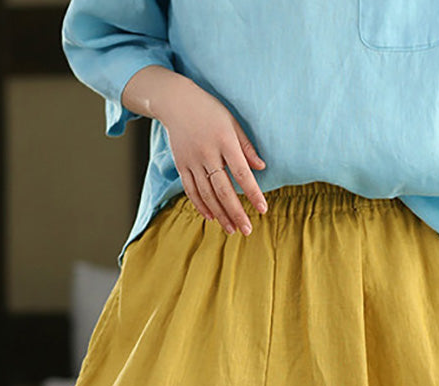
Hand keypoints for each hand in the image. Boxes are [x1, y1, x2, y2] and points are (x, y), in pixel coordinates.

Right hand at [126, 68, 266, 234]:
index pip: (242, 173)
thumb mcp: (232, 122)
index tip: (262, 209)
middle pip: (223, 190)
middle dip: (236, 212)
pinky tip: (211, 217)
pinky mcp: (181, 165)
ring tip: (231, 229)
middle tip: (247, 230)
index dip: (253, 193)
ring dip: (220, 214)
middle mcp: (207, 153)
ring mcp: (192, 160)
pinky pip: (191, 190)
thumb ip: (246, 147)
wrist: (176, 102)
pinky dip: (201, 206)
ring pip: (207, 194)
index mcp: (224, 141)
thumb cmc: (209, 111)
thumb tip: (261, 168)